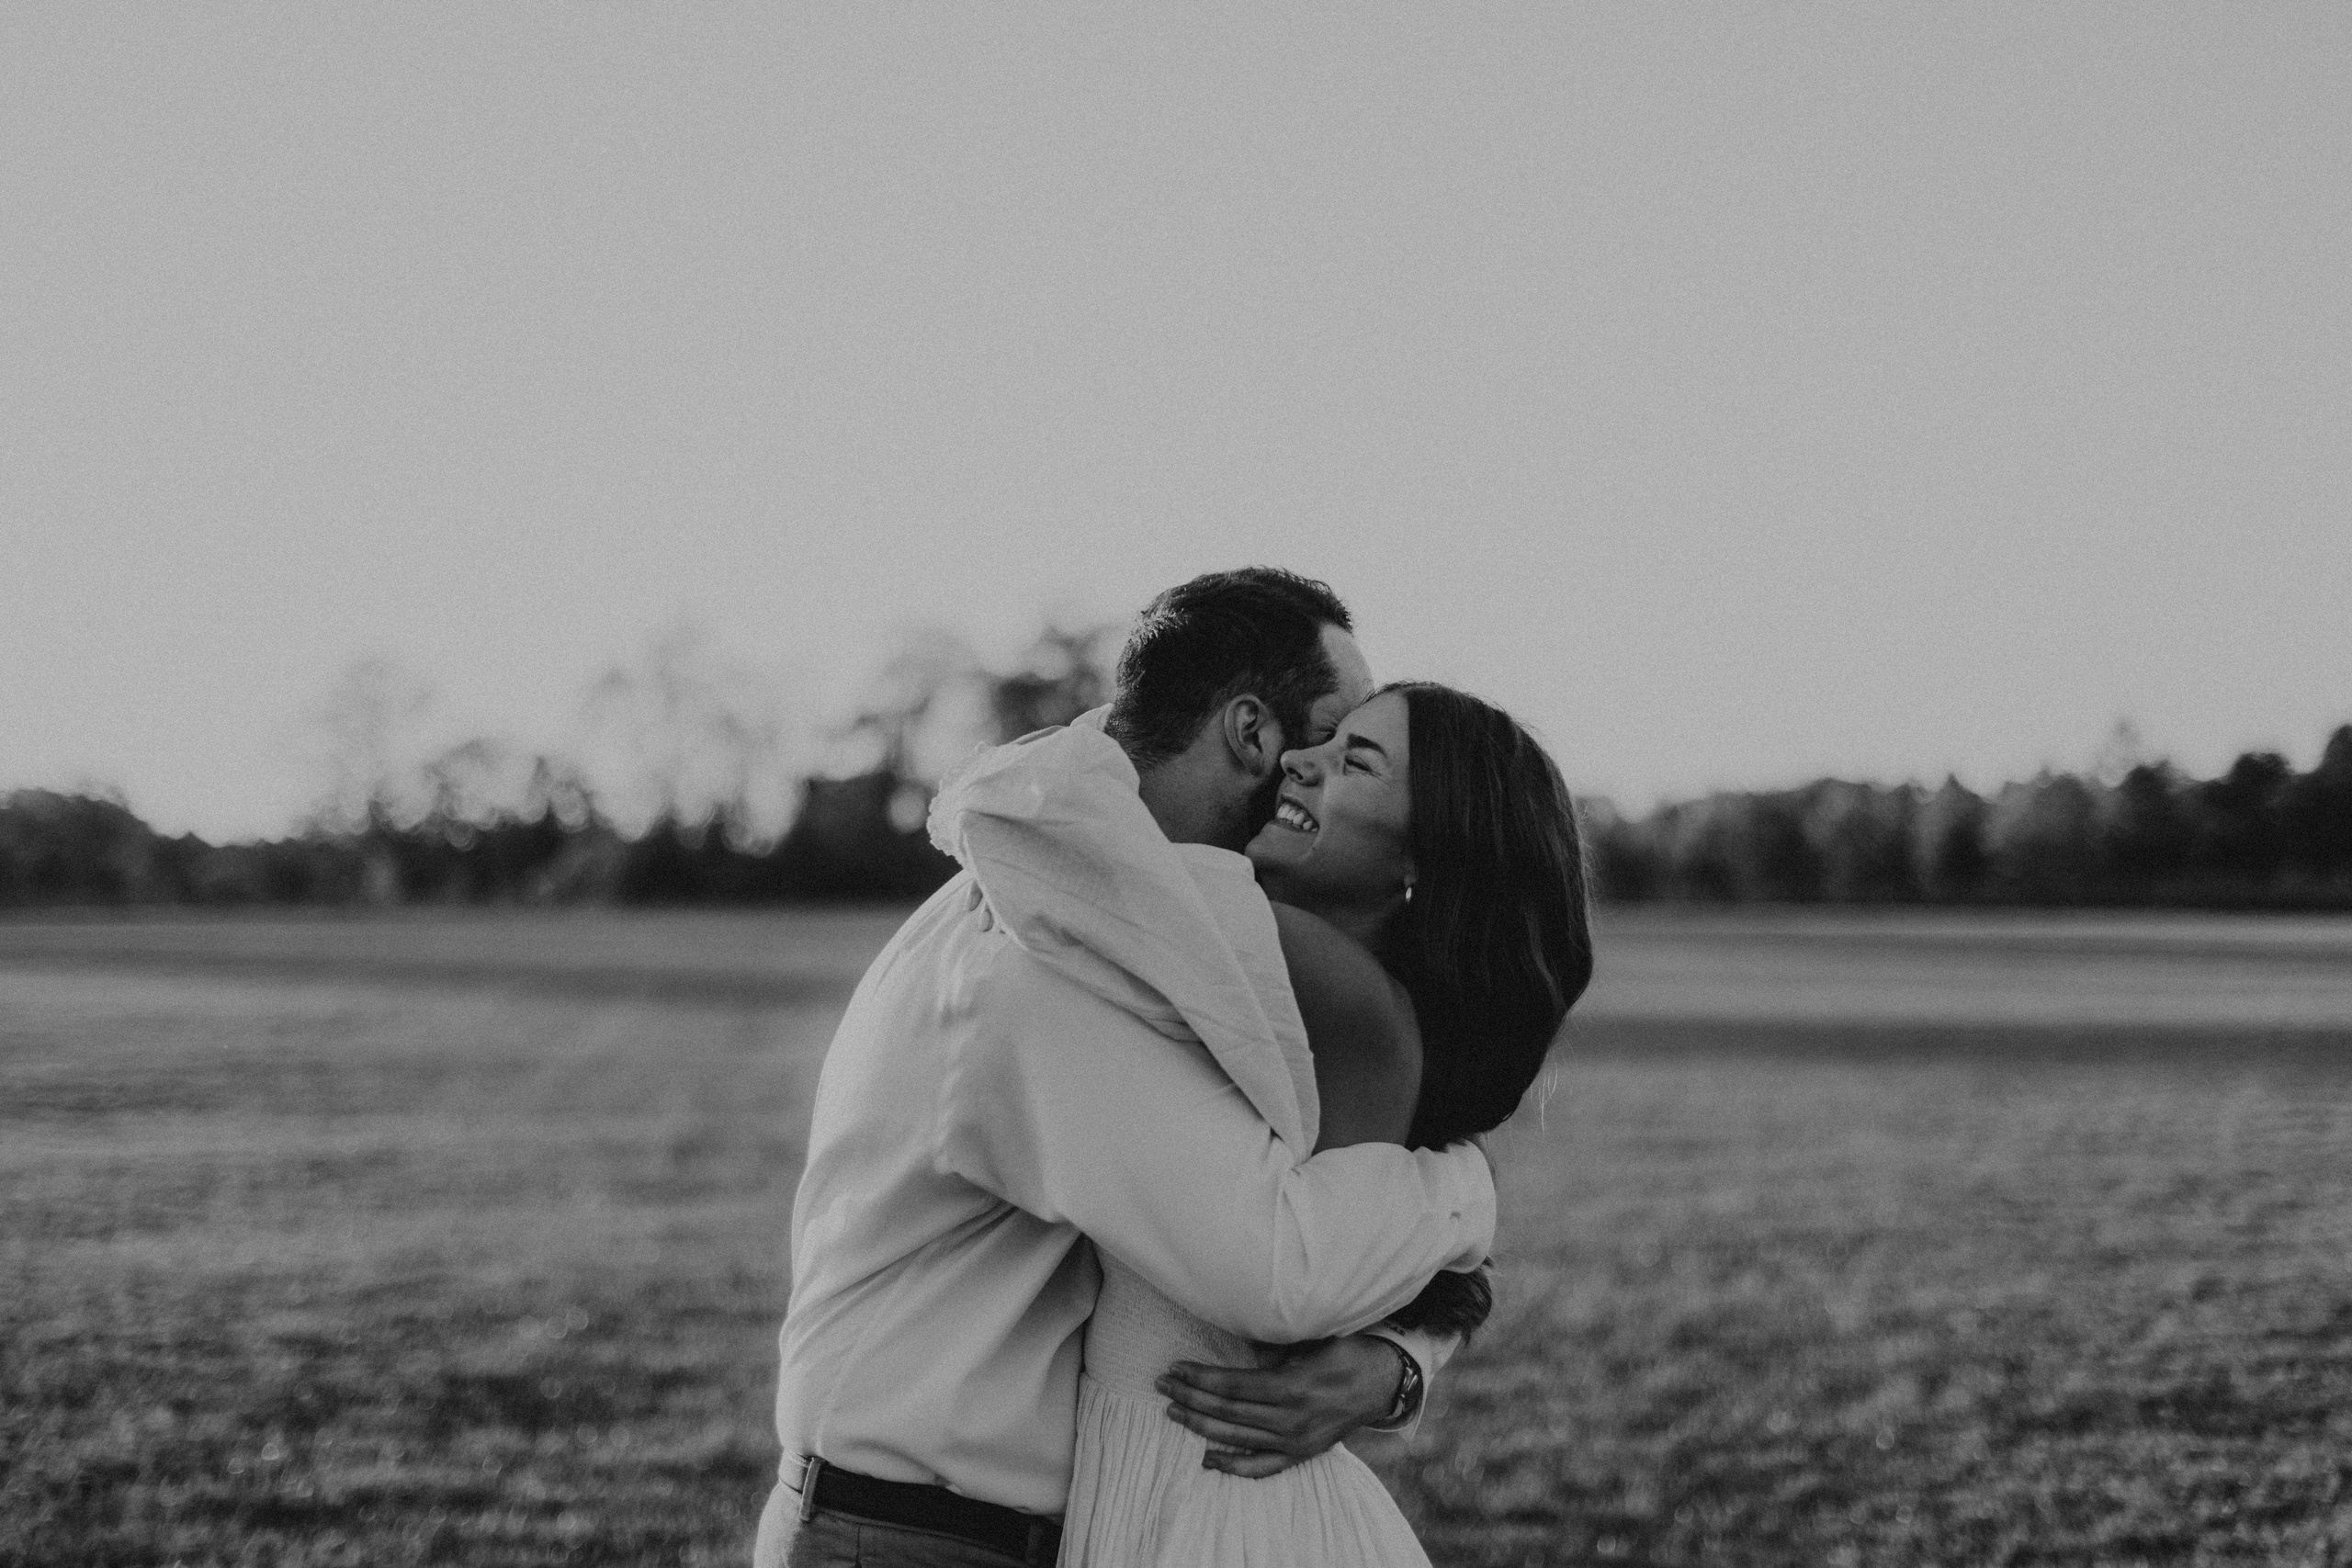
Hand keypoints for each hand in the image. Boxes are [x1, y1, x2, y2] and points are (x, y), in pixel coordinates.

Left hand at [1156, 1334, 1406, 1479]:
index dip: (1200, 1377)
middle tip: (1163, 1385)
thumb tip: (1240, 1346)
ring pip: (1236, 1438)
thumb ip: (1273, 1348)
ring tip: (1173, 1411)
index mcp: (1293, 1387)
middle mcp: (1291, 1419)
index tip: (1175, 1368)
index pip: (1233, 1386)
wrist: (1381, 1383)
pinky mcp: (1301, 1455)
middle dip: (1190, 1397)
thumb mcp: (1312, 1340)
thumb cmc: (1345, 1352)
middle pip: (1227, 1412)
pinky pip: (1260, 1467)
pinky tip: (1206, 1458)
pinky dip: (1232, 1466)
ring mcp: (1295, 1442)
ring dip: (1199, 1425)